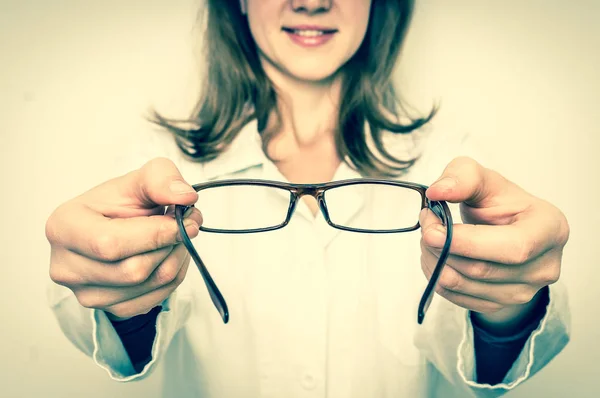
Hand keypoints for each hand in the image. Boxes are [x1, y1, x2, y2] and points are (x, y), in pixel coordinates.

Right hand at [46, 158, 201, 320]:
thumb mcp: (140, 179)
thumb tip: (185, 197)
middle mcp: (67, 266)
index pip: (110, 244)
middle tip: (185, 225)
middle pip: (133, 270)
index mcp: (64, 227)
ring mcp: (85, 293)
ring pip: (148, 286)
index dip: (156, 234)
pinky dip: (172, 276)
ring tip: (175, 237)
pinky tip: (167, 255)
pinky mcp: (109, 309)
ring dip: (176, 259)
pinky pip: (154, 300)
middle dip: (170, 245)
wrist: (116, 225)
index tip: (185, 219)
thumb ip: (162, 179)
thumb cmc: (121, 204)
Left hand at [420, 157, 569, 333]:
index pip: (513, 247)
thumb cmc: (501, 203)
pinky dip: (436, 276)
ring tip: (429, 237)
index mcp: (550, 230)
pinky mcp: (500, 305)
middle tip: (426, 226)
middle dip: (442, 248)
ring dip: (434, 261)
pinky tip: (435, 255)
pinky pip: (456, 297)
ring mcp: (524, 291)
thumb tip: (438, 191)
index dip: (467, 242)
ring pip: (464, 285)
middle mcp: (544, 266)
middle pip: (482, 269)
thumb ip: (462, 177)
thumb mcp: (484, 179)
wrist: (507, 228)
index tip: (432, 227)